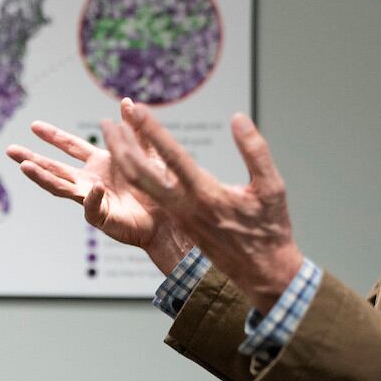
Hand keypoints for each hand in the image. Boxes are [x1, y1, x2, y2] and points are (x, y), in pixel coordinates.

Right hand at [6, 99, 191, 272]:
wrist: (169, 219)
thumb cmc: (158, 188)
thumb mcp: (147, 153)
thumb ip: (135, 129)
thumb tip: (126, 101)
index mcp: (99, 163)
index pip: (70, 146)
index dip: (52, 136)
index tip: (34, 126)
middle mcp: (90, 180)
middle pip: (55, 168)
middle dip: (32, 158)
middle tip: (10, 149)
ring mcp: (93, 199)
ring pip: (61, 188)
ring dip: (43, 177)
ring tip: (25, 167)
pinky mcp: (103, 217)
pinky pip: (93, 208)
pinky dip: (92, 198)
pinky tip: (93, 188)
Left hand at [110, 104, 302, 311]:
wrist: (262, 271)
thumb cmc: (270, 229)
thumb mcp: (272, 187)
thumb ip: (255, 151)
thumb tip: (238, 118)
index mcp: (207, 195)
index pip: (173, 157)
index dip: (154, 131)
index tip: (138, 109)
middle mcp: (185, 206)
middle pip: (141, 174)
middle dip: (123, 146)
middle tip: (108, 122)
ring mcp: (178, 215)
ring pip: (141, 185)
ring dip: (124, 159)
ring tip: (114, 133)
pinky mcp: (178, 220)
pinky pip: (150, 193)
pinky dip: (136, 171)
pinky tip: (131, 155)